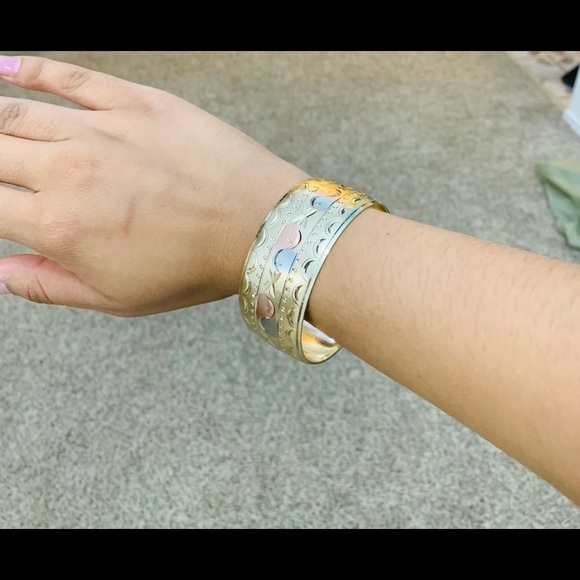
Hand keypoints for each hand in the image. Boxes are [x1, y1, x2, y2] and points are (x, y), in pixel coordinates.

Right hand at [0, 55, 308, 315]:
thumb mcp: (118, 298)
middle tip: (2, 171)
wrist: (257, 224)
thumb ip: (49, 286)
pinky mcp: (134, 102)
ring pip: (17, 114)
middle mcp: (67, 172)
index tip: (2, 206)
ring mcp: (100, 129)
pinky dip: (31, 69)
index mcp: (59, 226)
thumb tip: (0, 274)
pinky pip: (69, 77)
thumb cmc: (193, 267)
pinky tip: (7, 69)